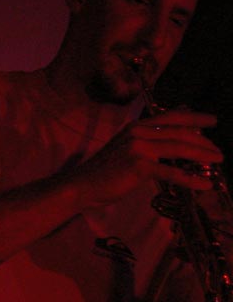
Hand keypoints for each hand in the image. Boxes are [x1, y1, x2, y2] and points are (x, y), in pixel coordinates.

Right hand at [73, 109, 222, 209]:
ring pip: (178, 148)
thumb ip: (147, 142)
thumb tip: (172, 140)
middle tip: (218, 151)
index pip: (170, 117)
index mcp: (136, 127)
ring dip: (202, 155)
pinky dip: (191, 179)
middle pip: (178, 132)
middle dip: (203, 141)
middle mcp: (138, 132)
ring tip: (217, 161)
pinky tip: (204, 184)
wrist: (83, 185)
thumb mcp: (126, 149)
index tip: (212, 120)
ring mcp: (138, 148)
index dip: (193, 117)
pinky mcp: (139, 166)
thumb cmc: (105, 171)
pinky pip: (171, 171)